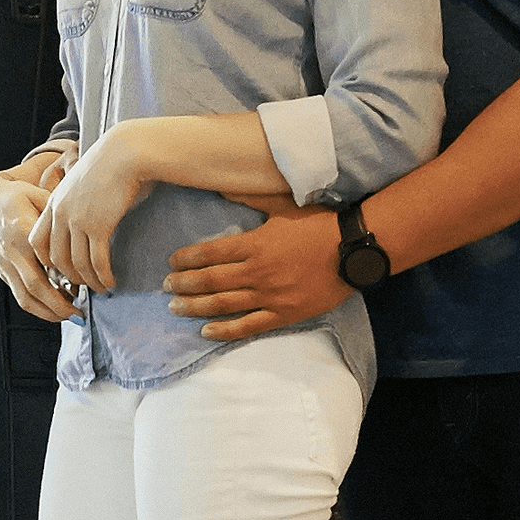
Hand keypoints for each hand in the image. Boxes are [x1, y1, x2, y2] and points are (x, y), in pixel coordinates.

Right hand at [0, 159, 77, 320]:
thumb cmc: (14, 198)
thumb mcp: (38, 195)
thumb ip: (57, 214)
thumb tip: (80, 229)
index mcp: (23, 231)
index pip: (47, 261)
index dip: (66, 277)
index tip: (85, 285)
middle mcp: (13, 252)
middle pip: (36, 286)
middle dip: (58, 305)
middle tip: (78, 313)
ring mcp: (5, 264)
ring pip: (24, 297)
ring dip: (46, 312)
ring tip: (66, 317)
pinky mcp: (2, 271)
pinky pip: (18, 295)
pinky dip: (35, 307)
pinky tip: (51, 310)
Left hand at [29, 127, 152, 294]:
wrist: (125, 152)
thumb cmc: (110, 165)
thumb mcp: (81, 183)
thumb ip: (75, 203)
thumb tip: (83, 224)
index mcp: (53, 202)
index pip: (38, 241)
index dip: (48, 261)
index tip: (62, 270)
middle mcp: (60, 214)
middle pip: (56, 259)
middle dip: (69, 278)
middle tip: (83, 287)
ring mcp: (77, 221)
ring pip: (77, 265)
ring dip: (90, 282)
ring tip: (101, 288)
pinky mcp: (98, 226)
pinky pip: (97, 262)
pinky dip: (103, 276)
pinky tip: (111, 281)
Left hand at [164, 208, 344, 339]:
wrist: (353, 251)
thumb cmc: (320, 225)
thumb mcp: (284, 205)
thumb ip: (252, 198)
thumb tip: (222, 188)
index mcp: (256, 243)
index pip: (211, 253)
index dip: (188, 259)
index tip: (172, 262)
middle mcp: (257, 271)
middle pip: (211, 280)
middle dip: (184, 284)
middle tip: (166, 287)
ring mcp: (270, 295)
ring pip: (224, 304)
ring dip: (196, 307)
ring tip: (176, 308)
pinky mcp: (283, 314)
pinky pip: (249, 325)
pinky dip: (225, 330)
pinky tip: (206, 331)